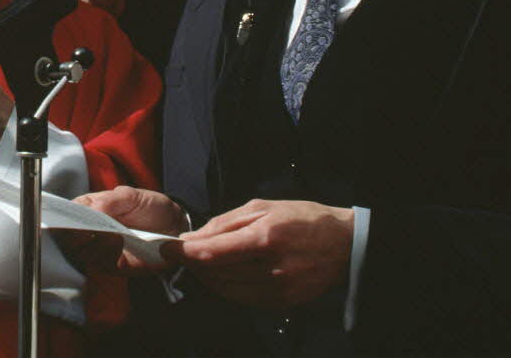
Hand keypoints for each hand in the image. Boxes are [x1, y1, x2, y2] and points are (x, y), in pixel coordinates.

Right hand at [63, 187, 190, 273]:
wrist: (174, 227)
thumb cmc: (150, 207)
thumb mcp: (133, 196)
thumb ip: (113, 199)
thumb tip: (93, 208)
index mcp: (91, 208)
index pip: (69, 212)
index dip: (65, 215)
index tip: (72, 217)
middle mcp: (92, 229)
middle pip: (70, 236)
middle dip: (78, 233)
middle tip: (93, 227)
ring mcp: (101, 248)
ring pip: (82, 252)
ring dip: (95, 244)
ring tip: (113, 233)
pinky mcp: (113, 264)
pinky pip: (101, 264)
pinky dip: (107, 254)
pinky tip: (119, 244)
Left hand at [179, 199, 353, 309]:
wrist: (343, 244)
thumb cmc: (302, 218)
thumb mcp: (262, 207)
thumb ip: (224, 222)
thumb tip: (194, 237)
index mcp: (265, 236)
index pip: (212, 252)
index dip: (184, 253)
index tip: (167, 249)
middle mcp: (271, 267)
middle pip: (216, 274)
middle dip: (193, 265)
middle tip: (182, 254)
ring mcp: (278, 289)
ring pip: (226, 290)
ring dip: (207, 278)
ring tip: (201, 264)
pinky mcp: (283, 303)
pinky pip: (243, 299)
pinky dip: (227, 288)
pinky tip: (224, 275)